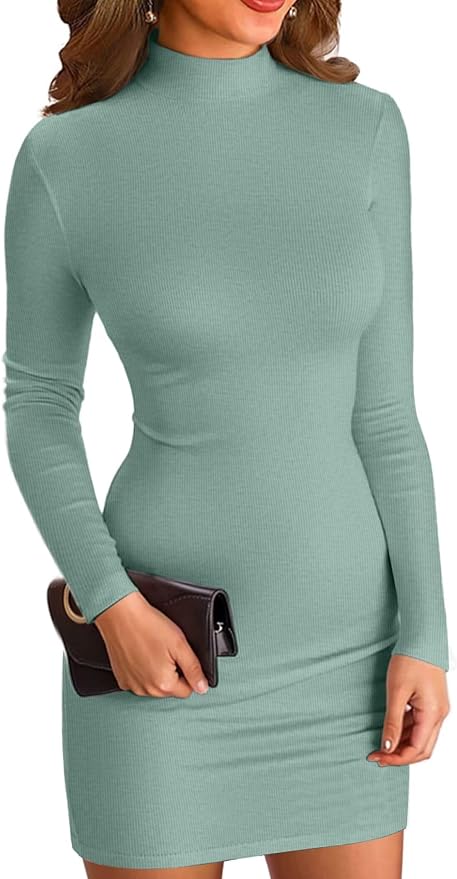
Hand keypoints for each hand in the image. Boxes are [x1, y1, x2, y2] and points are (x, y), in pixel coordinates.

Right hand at [93, 591, 208, 697]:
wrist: (121, 615)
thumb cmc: (148, 626)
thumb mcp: (180, 645)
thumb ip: (194, 669)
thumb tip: (202, 688)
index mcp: (163, 684)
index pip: (187, 690)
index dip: (188, 672)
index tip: (180, 657)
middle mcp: (146, 690)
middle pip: (170, 689)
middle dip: (172, 673)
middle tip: (166, 650)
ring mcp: (131, 685)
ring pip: (154, 686)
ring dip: (157, 673)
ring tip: (152, 650)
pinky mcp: (122, 679)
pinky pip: (139, 681)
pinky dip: (142, 671)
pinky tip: (141, 654)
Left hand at [367, 654, 449, 766]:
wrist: (422, 638)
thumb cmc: (410, 660)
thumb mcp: (397, 692)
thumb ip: (392, 722)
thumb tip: (387, 748)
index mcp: (433, 714)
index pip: (417, 749)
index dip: (396, 758)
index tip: (377, 757)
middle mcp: (440, 715)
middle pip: (422, 749)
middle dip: (400, 755)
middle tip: (377, 756)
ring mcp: (437, 710)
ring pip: (421, 738)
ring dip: (402, 744)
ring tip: (380, 745)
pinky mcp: (432, 703)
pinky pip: (420, 725)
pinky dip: (406, 731)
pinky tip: (391, 731)